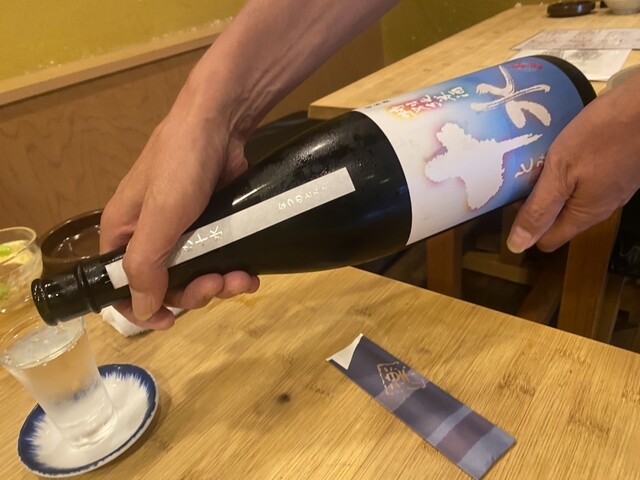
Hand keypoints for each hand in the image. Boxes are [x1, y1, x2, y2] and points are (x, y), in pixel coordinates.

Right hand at [100, 88, 258, 330]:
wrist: (221, 123)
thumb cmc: (181, 166)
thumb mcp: (160, 217)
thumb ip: (146, 265)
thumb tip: (143, 309)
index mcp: (124, 233)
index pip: (121, 284)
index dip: (142, 308)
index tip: (170, 321)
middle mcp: (150, 236)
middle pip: (166, 285)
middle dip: (193, 293)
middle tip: (216, 286)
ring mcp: (185, 231)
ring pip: (197, 276)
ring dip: (219, 285)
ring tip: (242, 279)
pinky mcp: (214, 225)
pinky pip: (220, 260)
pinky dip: (233, 271)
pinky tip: (250, 273)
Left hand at [508, 69, 639, 252]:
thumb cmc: (603, 135)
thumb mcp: (561, 173)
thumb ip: (540, 210)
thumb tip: (517, 245)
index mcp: (584, 215)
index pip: (546, 240)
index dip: (525, 224)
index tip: (513, 198)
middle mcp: (600, 207)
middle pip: (557, 218)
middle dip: (535, 201)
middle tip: (522, 173)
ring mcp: (610, 188)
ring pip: (570, 196)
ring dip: (550, 182)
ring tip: (537, 159)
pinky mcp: (616, 170)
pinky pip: (584, 179)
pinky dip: (568, 168)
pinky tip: (560, 148)